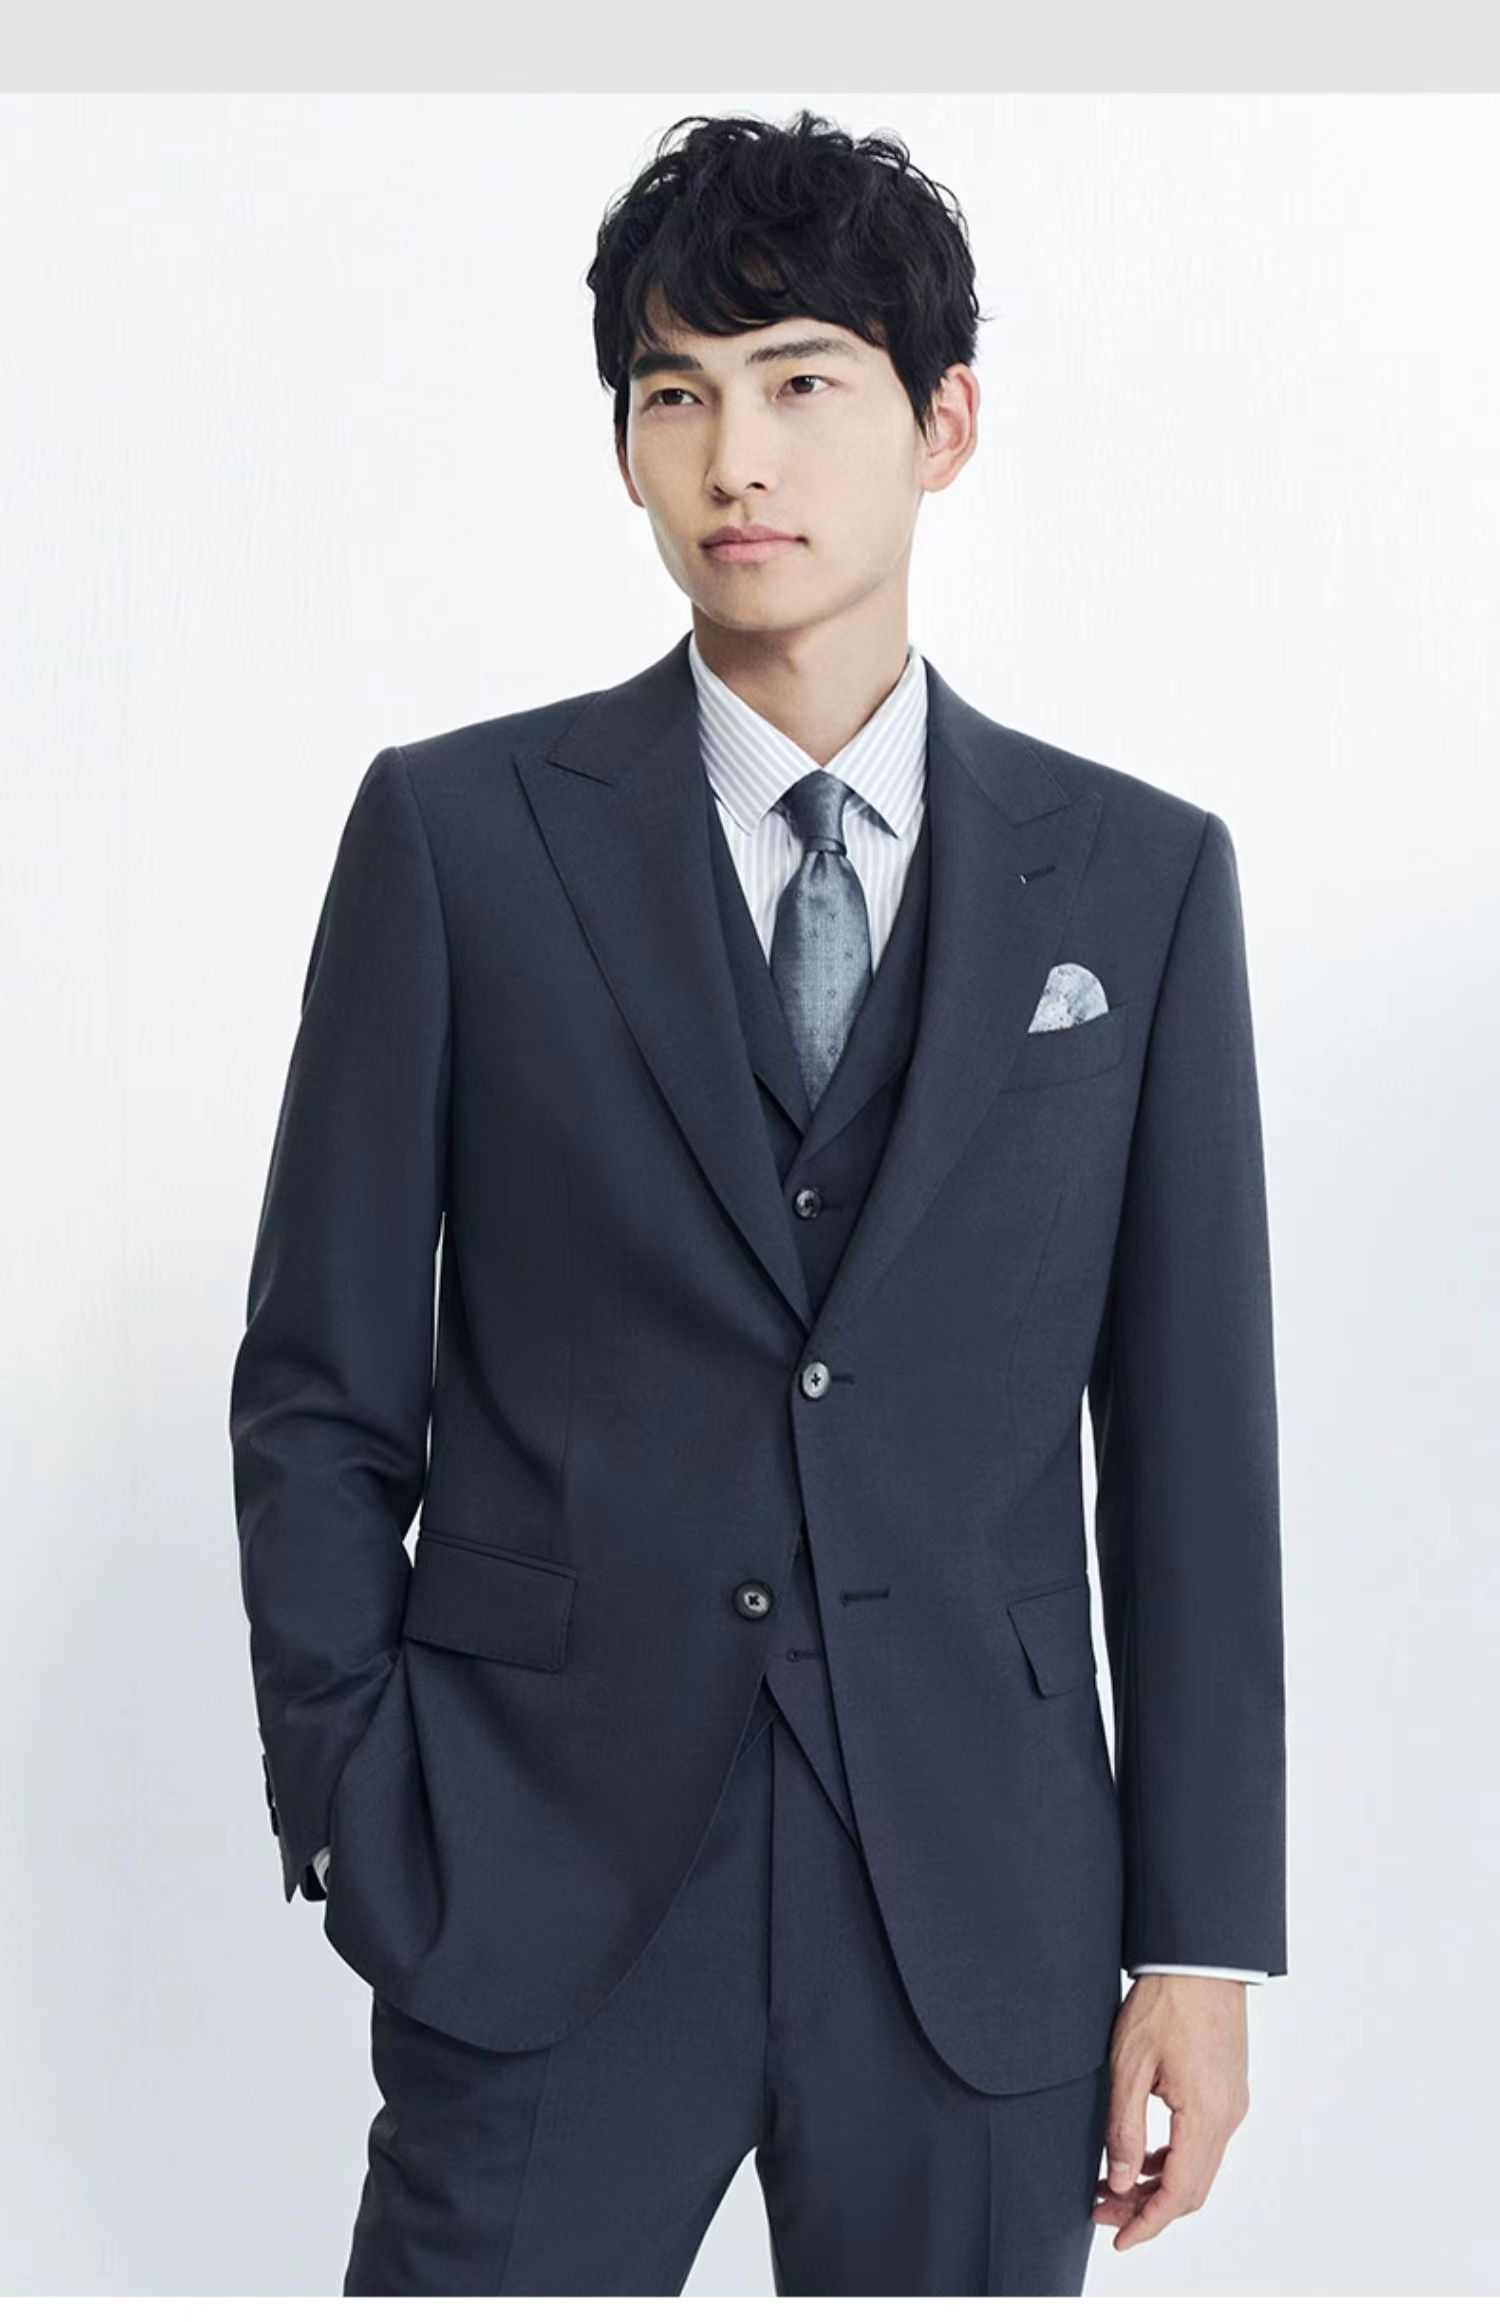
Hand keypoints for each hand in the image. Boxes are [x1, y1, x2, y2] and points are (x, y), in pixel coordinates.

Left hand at [1093, 1973, 1249, 2249]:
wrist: (1198, 1959)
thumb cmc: (1163, 2003)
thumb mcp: (1129, 2065)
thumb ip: (1125, 2129)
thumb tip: (1121, 2183)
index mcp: (1205, 2115)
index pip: (1179, 2193)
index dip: (1147, 2223)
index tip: (1117, 2237)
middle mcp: (1227, 2116)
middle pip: (1192, 2188)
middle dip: (1147, 2209)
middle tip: (1103, 2210)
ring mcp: (1233, 2104)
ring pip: (1199, 2168)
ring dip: (1160, 2186)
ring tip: (1114, 2186)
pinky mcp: (1229, 2090)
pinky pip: (1205, 2143)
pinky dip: (1174, 2160)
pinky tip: (1144, 2157)